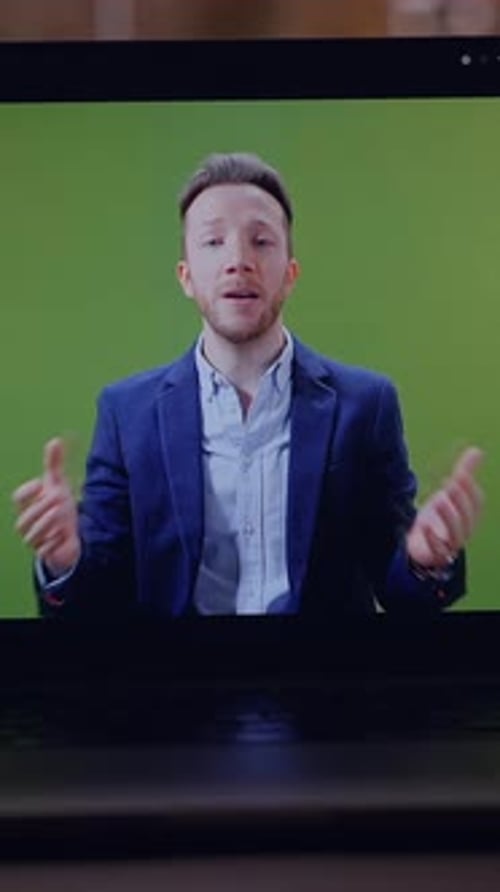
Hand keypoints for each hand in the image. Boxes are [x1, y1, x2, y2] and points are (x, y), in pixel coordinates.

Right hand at [12, 438, 80, 575]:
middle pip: (25, 517)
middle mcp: (27, 523)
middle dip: (42, 506)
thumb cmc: (59, 506)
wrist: (69, 532)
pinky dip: (54, 541)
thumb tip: (55, 440)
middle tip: (60, 498)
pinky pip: (45, 550)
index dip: (29, 490)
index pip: (19, 497)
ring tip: (62, 514)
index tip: (43, 484)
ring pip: (32, 534)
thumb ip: (54, 464)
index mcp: (27, 505)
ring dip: (48, 523)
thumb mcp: (59, 485)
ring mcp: (35, 540)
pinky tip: (64, 534)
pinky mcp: (45, 553)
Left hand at [406, 447, 483, 569]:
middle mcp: (463, 531)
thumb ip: (463, 475)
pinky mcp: (434, 554)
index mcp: (469, 516)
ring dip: (449, 516)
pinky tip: (424, 526)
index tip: (459, 474)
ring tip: (438, 500)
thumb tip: (477, 451)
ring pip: (456, 534)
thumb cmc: (441, 518)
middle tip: (449, 485)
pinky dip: (431, 538)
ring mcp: (449, 544)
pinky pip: (437, 550)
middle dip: (460, 501)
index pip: (476, 503)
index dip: (470, 489)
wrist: (426, 546)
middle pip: (467, 517)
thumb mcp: (451, 495)